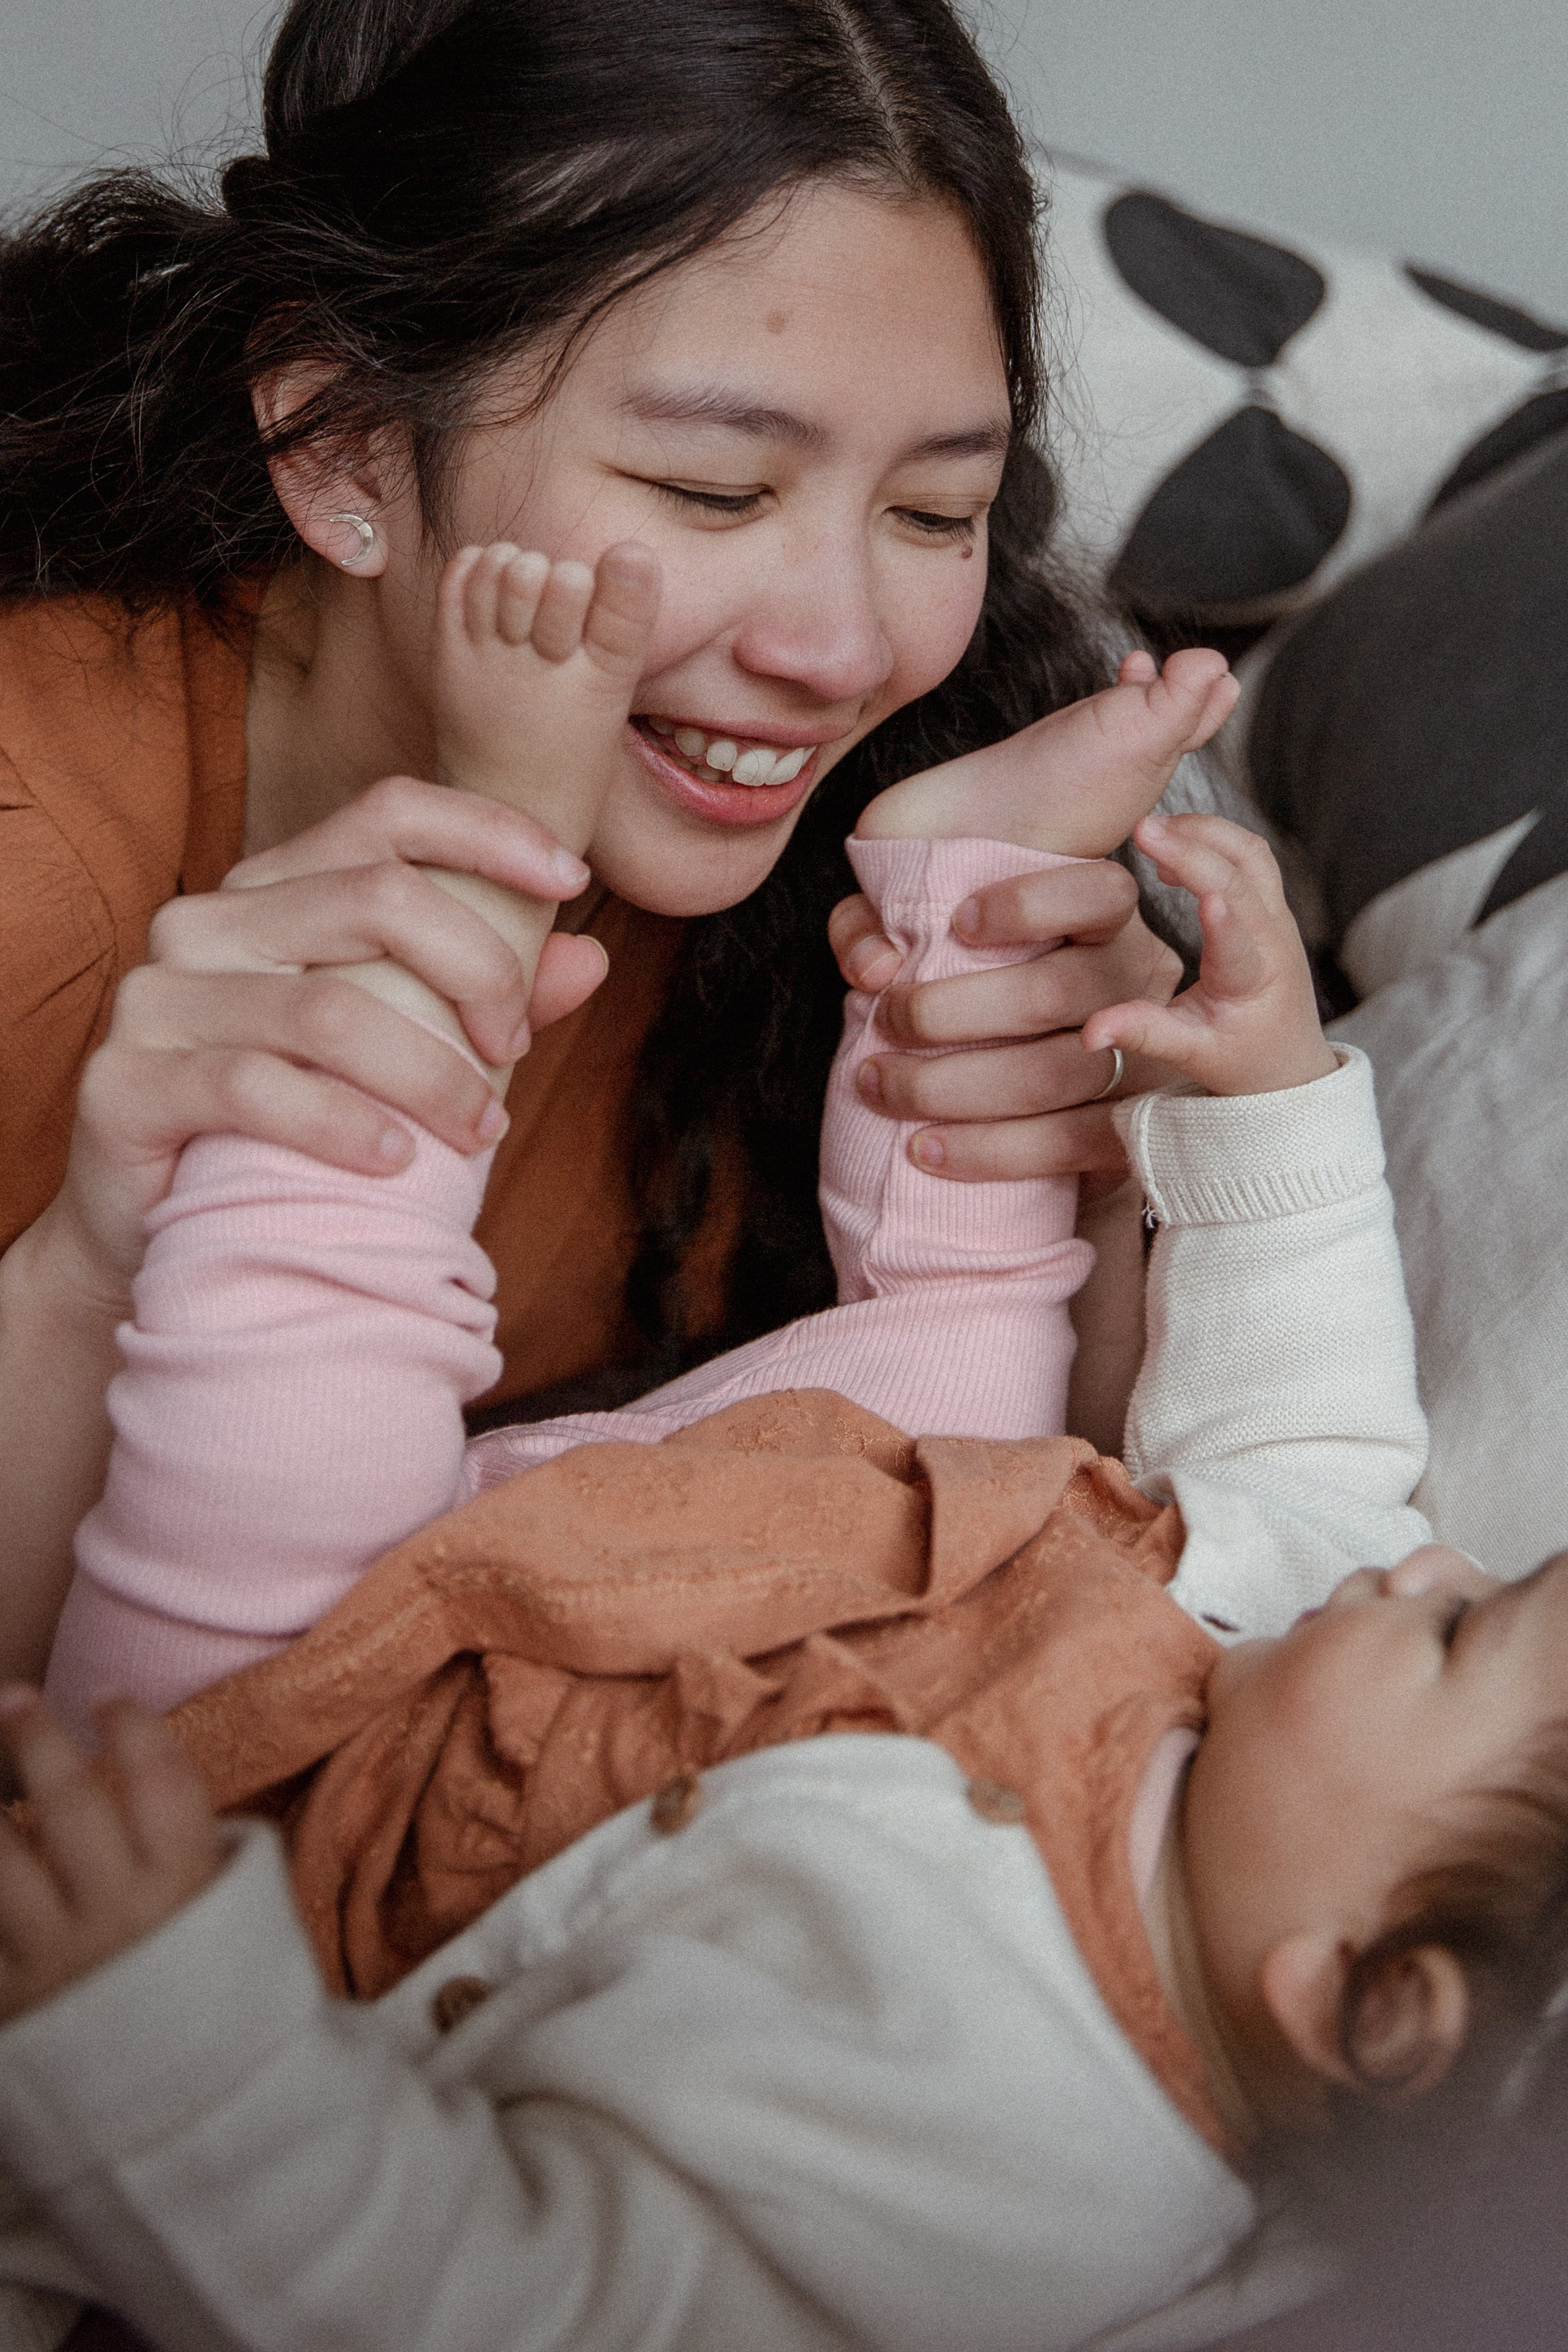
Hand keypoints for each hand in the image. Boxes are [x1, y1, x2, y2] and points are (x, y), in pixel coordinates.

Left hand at [0, 1689, 220, 2024]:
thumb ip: (206, 1859)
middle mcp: (122, 1917)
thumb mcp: (234, 1930)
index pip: (164, 1786)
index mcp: (186, 1894)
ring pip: (5, 1865)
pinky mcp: (12, 2001)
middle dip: (41, 1742)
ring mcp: (60, 1958)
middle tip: (14, 1697)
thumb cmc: (211, 2009)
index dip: (135, 1730)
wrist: (187, 2123)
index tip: (108, 1696)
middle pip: (76, 1807)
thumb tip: (167, 1780)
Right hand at [56, 776, 608, 1286]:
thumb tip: (587, 958)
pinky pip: (255, 1088)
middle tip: (514, 1050)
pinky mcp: (122, 1084)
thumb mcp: (397, 1058)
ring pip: (328, 1008)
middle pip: (375, 898)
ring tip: (477, 1133)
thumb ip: (478, 1005)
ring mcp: (155, 1001)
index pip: (386, 816)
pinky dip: (344, 1125)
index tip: (571, 880)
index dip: (487, 832)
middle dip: (478, 972)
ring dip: (430, 1075)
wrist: (156, 1235)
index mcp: (271, 894)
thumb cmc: (291, 1136)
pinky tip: (395, 1162)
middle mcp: (204, 924)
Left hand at [829, 859, 1181, 1180]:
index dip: (1029, 907)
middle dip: (950, 1014)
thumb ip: (873, 925)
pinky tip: (925, 1150)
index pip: (1096, 893)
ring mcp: (1145, 1054)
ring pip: (1054, 1075)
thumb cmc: (965, 980)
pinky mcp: (1132, 1122)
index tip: (958, 923)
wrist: (1014, 1076)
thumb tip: (873, 966)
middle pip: (1055, 993)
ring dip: (953, 1089)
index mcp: (1106, 915)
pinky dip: (989, 1151)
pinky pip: (1068, 1143)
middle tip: (884, 1024)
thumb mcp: (913, 932)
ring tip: (883, 1089)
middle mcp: (1138, 977)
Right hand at [1082, 814, 1334, 1095]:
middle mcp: (1274, 939)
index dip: (1220, 917)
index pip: (1239, 944)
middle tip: (1142, 827)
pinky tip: (1171, 852)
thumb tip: (1090, 1034)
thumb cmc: (1238, 1058)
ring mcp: (1278, 916)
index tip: (1195, 888)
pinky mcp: (1272, 904)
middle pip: (1245, 875)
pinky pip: (1250, 855)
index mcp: (1251, 981)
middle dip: (1195, 846)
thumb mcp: (1188, 1053)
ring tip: (1154, 830)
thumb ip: (1141, 1034)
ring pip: (1252, 853)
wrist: (1289, 1060)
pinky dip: (1213, 840)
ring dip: (1206, 832)